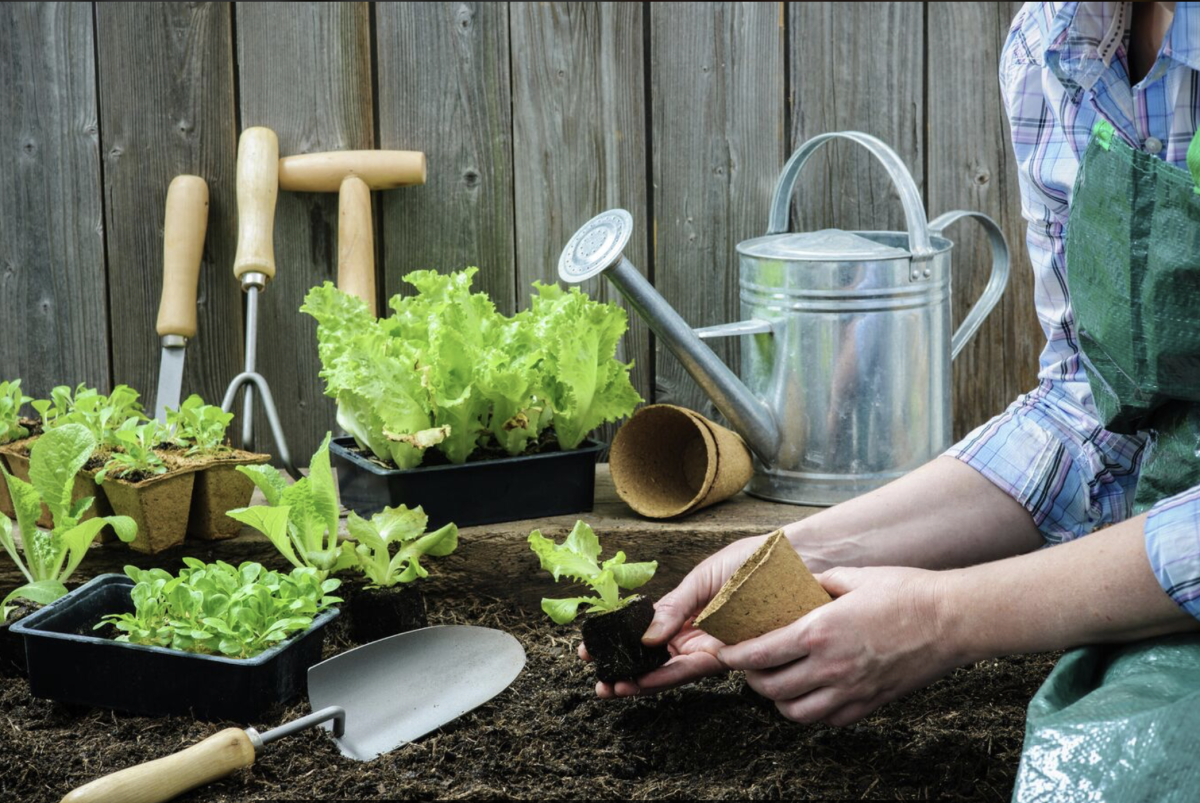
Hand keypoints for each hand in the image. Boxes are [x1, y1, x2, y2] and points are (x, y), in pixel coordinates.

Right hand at [580, 533, 771, 697]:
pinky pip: (697, 668)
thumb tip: (644, 634)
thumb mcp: (703, 578)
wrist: (795, 559)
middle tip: (599, 683)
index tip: (589, 651)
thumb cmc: (752, 562)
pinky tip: (646, 678)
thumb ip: (674, 606)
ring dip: (641, 681)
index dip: (619, 645)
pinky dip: (669, 674)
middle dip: (624, 674)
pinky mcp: (734, 656)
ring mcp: (714, 648)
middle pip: (655, 662)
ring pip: (671, 671)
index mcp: (686, 617)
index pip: (646, 637)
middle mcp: (698, 637)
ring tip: (614, 688)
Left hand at [717, 566, 957, 725]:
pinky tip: (810, 693)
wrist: (952, 620)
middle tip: (748, 664)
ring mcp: (850, 691)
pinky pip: (826, 720)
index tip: (722, 650)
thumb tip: (795, 583)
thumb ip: (817, 583)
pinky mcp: (869, 705)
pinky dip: (809, 710)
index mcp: (819, 631)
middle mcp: (830, 667)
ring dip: (777, 699)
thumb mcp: (853, 576)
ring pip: (794, 712)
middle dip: (750, 677)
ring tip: (776, 681)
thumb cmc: (905, 593)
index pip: (760, 653)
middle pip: (770, 687)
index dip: (734, 655)